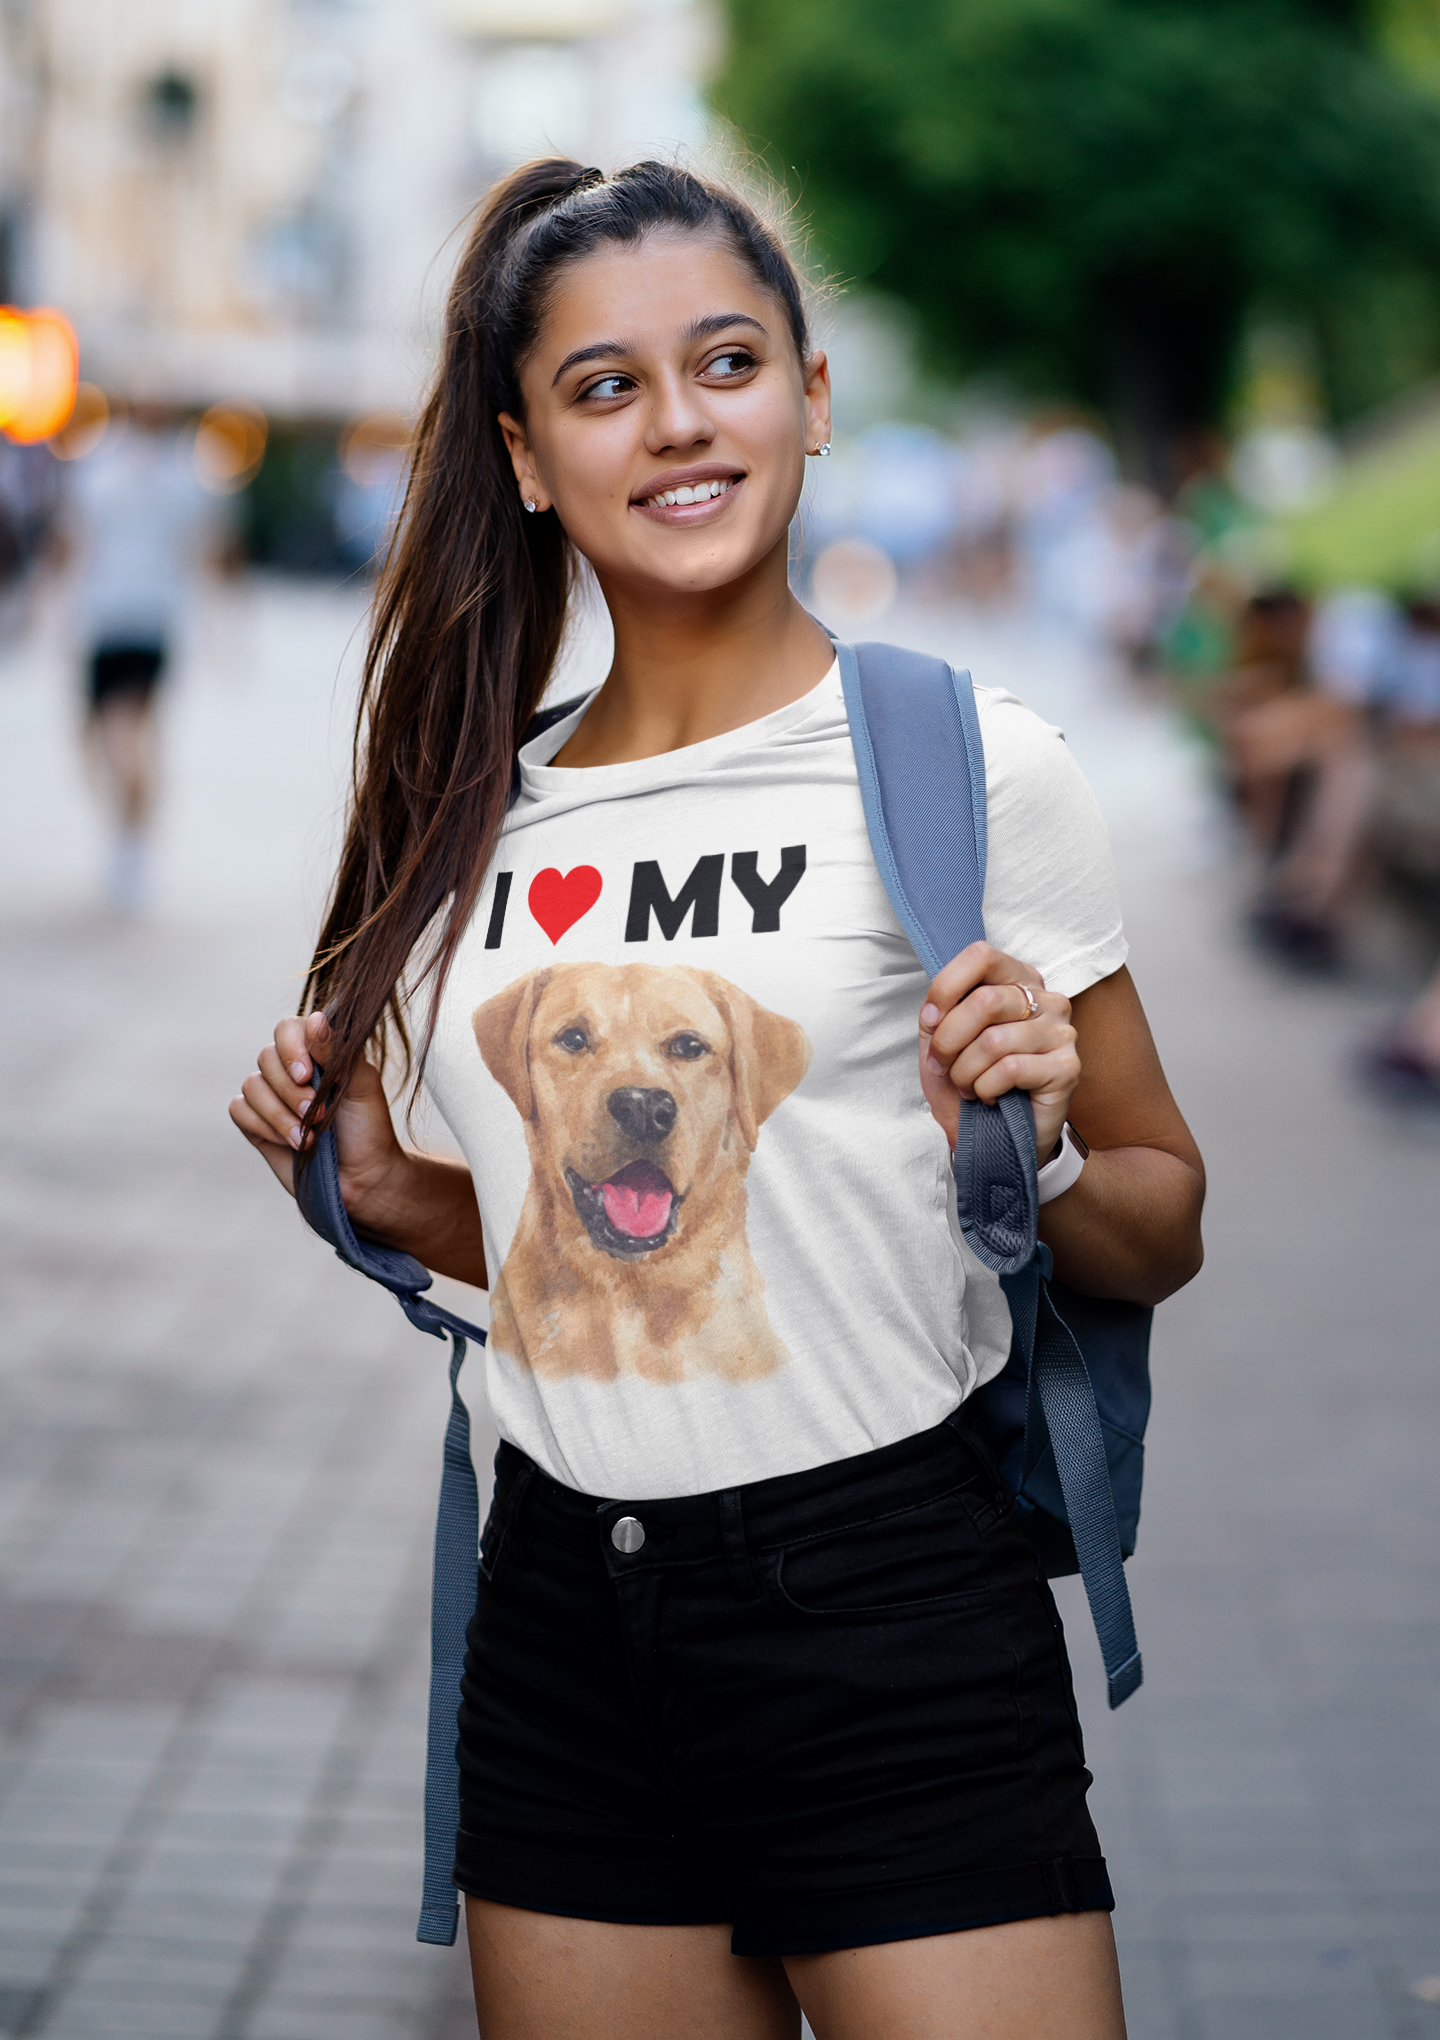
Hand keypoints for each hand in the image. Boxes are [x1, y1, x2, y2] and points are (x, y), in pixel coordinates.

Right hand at [228, 1011, 407, 1222]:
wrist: (362, 1179)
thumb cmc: (368, 1129)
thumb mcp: (362, 1086)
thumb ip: (338, 1052)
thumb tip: (314, 1018)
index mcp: (317, 1052)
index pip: (287, 1029)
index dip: (291, 1048)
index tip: (307, 1075)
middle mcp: (290, 1069)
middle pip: (266, 1057)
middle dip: (291, 1091)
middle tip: (319, 1116)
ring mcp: (271, 1095)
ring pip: (251, 1086)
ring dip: (280, 1115)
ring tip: (310, 1138)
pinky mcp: (257, 1123)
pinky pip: (240, 1110)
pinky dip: (264, 1127)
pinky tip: (291, 1144)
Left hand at [918, 941, 1079, 1162]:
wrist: (998, 1136)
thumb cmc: (973, 1082)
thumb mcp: (943, 1041)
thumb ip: (940, 1013)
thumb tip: (935, 1011)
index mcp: (1018, 981)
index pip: (982, 956)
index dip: (946, 988)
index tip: (930, 1022)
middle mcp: (1047, 1000)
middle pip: (985, 1001)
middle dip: (949, 1041)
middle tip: (944, 1065)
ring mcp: (1061, 1032)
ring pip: (994, 1041)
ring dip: (965, 1072)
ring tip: (968, 1086)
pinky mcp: (1067, 1067)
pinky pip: (1010, 1069)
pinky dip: (986, 1088)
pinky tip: (991, 1096)